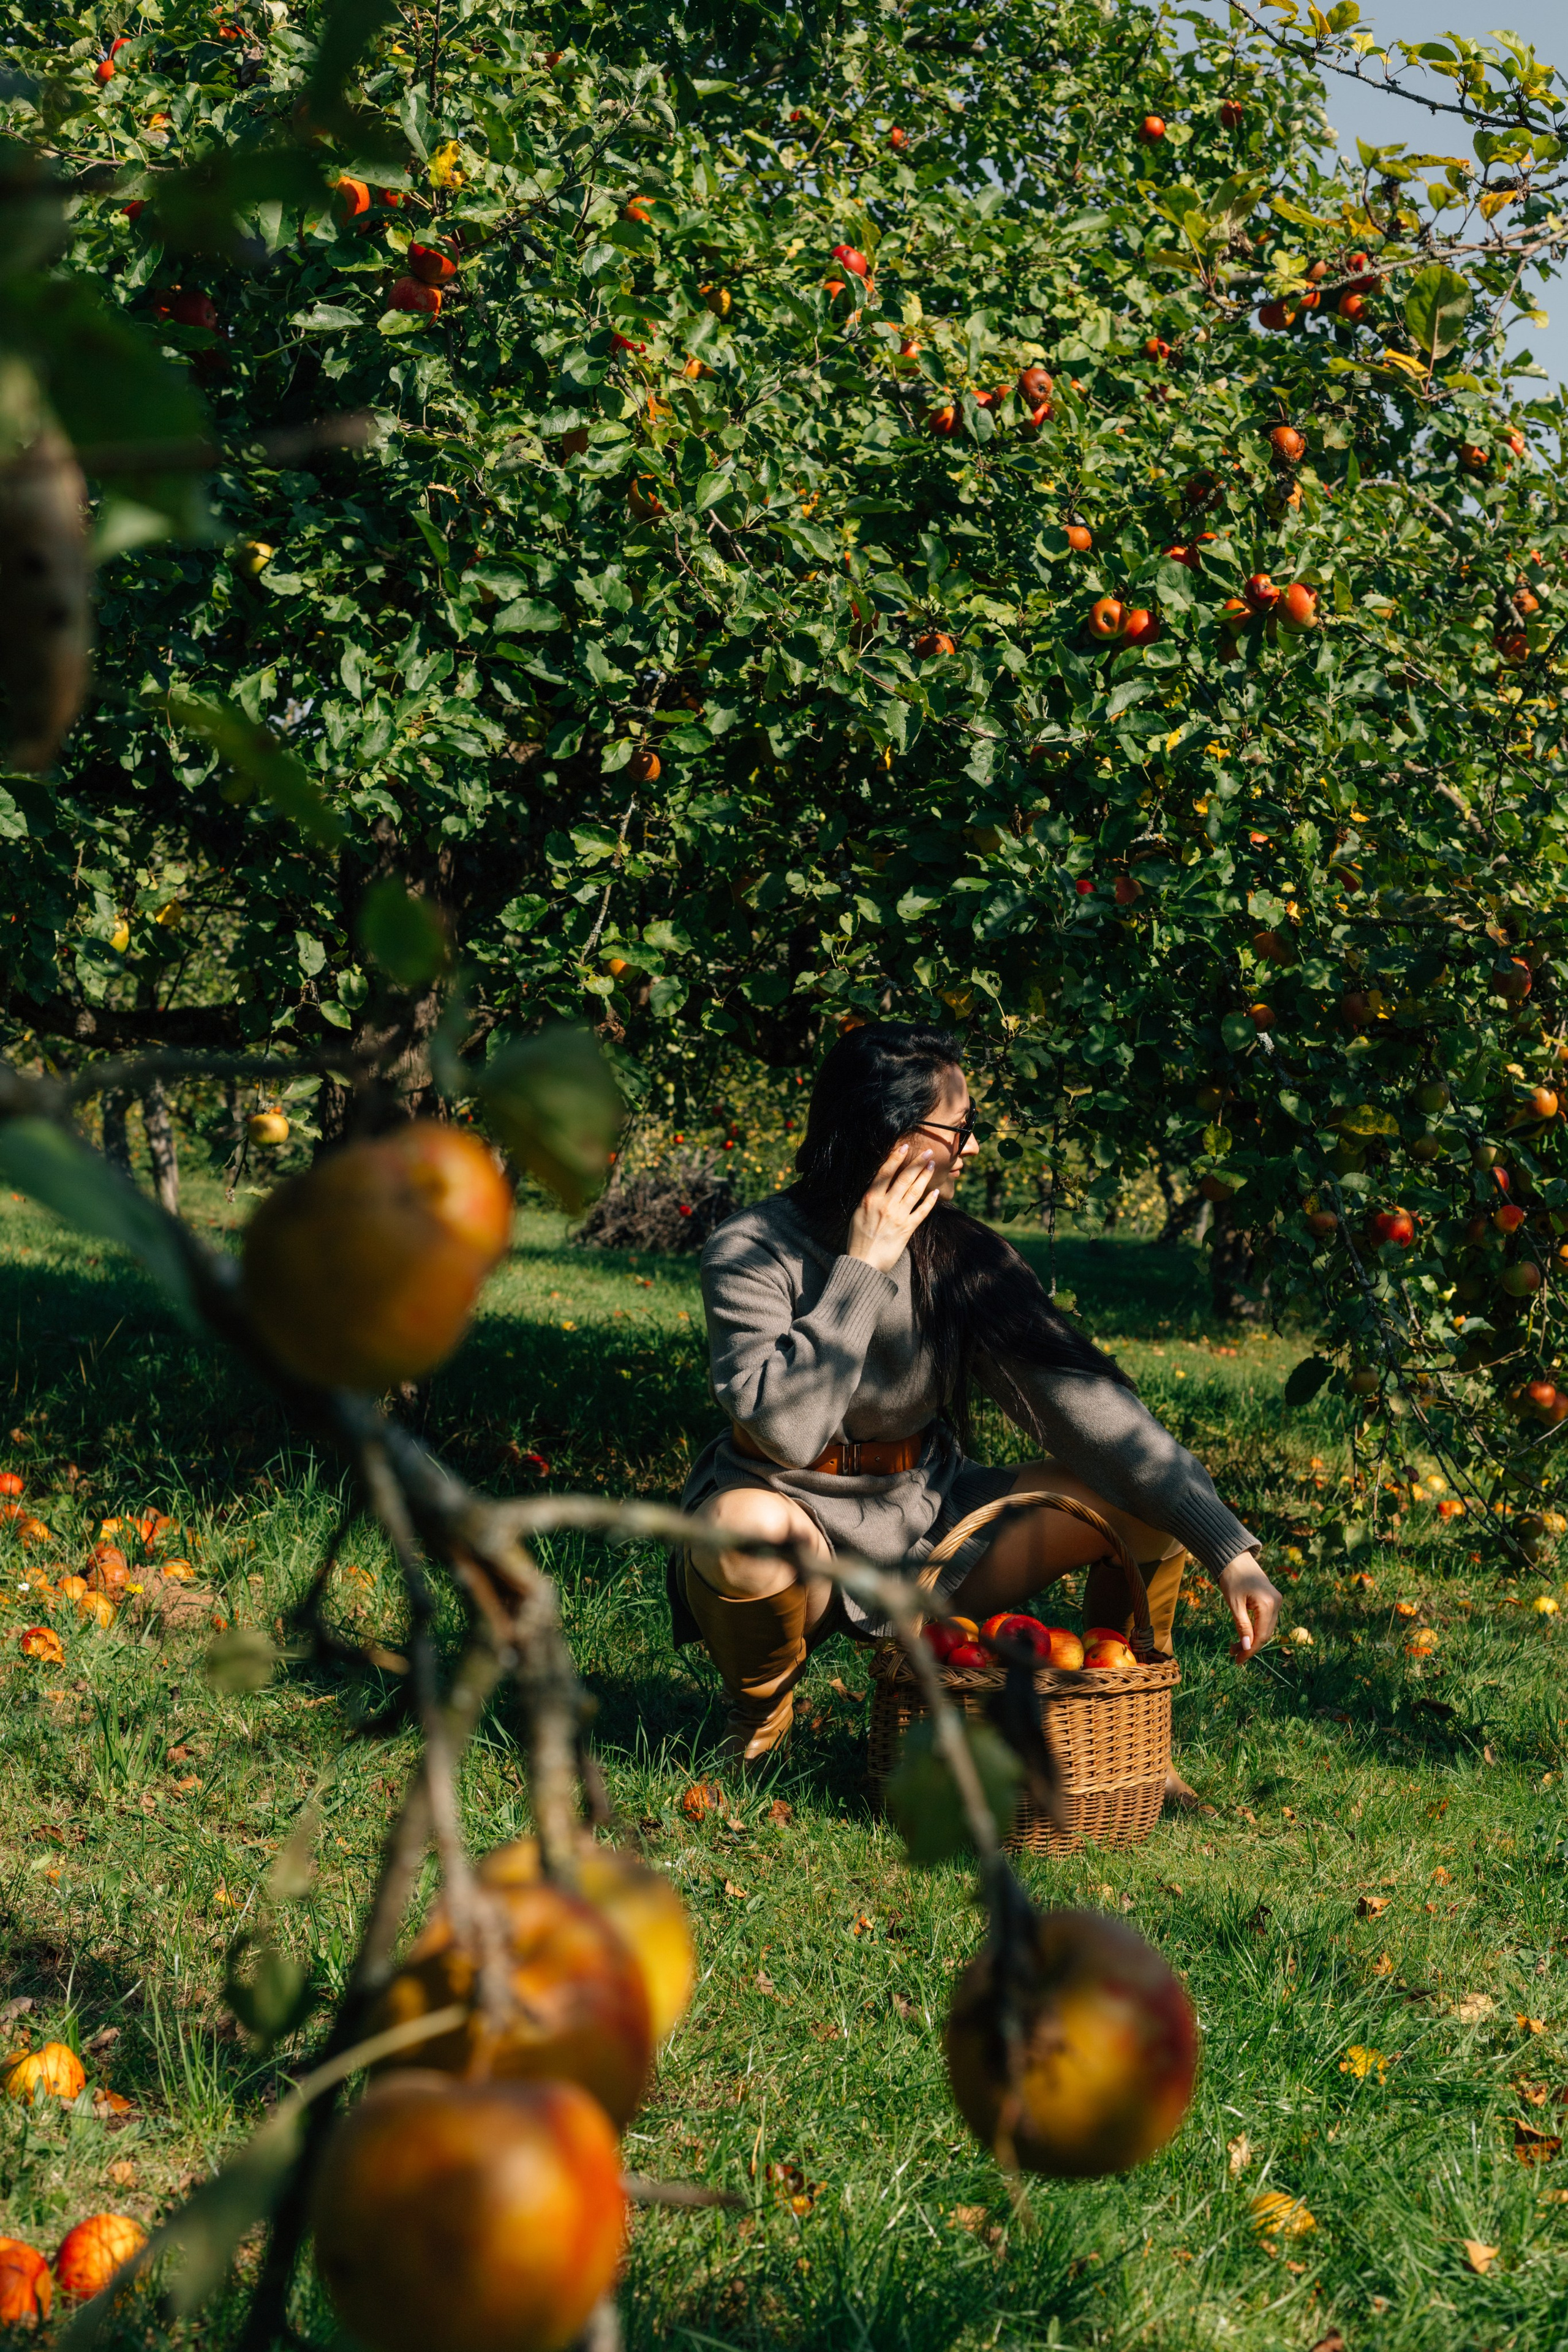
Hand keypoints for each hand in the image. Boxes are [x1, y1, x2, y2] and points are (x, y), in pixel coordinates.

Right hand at [846, 1139, 939, 1272]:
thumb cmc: (858, 1239)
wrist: (864, 1263)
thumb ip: (870, 1198)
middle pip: (904, 1178)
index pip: (885, 1172)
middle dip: (917, 1163)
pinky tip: (936, 1192)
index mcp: (870, 1198)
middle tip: (927, 1152)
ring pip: (915, 1191)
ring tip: (932, 1165)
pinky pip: (922, 1211)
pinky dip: (930, 1201)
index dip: (896, 1157)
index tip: (905, 1146)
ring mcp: (898, 1216)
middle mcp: (885, 1204)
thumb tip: (880, 1184)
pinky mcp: (907, 1229)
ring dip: (924, 1176)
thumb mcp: (858, 1213)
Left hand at [1217, 1552, 1279, 1659]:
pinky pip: (1265, 1620)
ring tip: (1234, 1646)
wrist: (1234, 1556)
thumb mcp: (1234, 1603)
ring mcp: (1276, 1600)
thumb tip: (1247, 1647)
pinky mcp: (1272, 1599)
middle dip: (1250, 1646)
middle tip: (1232, 1654)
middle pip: (1265, 1633)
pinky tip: (1243, 1634)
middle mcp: (1277, 1603)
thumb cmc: (1231, 1578)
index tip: (1237, 1661)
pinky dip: (1255, 1629)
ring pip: (1266, 1628)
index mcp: (1268, 1604)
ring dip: (1252, 1639)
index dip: (1250, 1650)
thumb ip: (1242, 1626)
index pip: (1261, 1635)